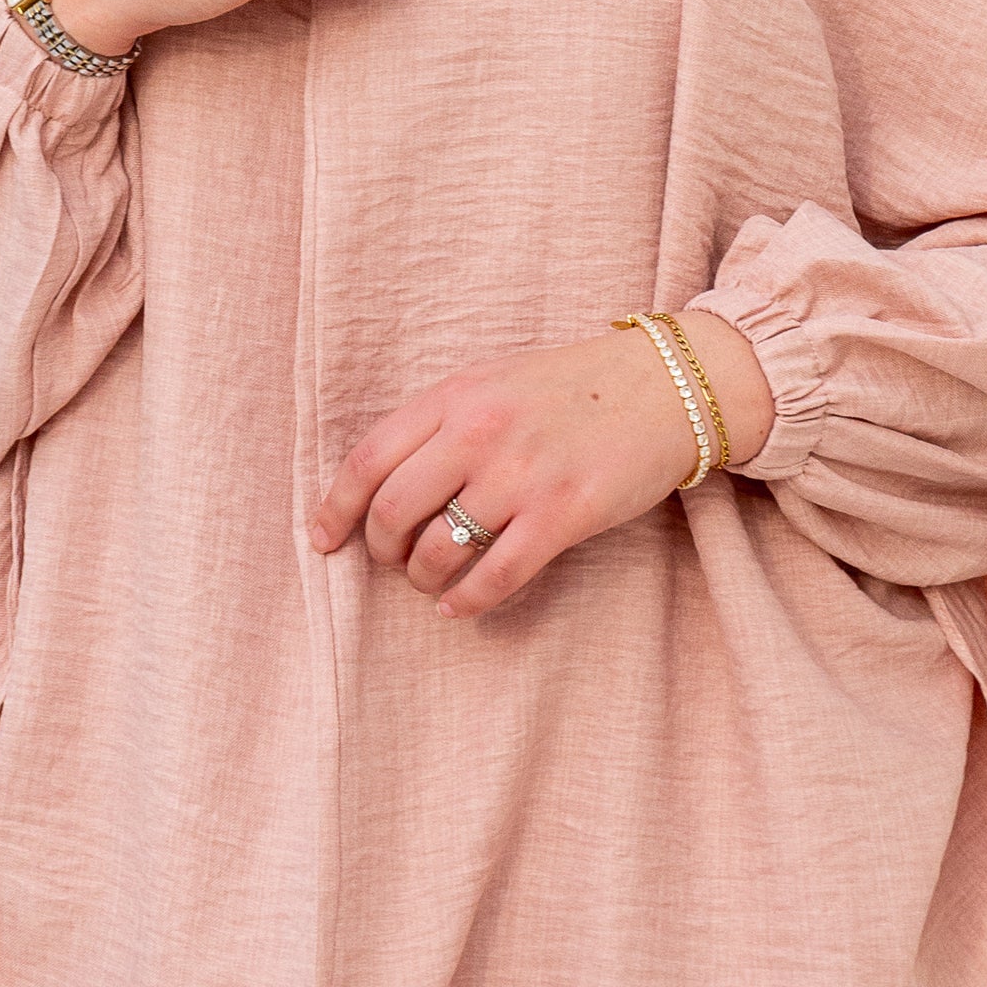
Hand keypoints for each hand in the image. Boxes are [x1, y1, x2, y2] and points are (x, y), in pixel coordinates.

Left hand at [310, 310, 774, 615]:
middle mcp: (480, 432)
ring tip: (432, 579)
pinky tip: (460, 604)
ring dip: (423, 577)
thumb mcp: (493, 382)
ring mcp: (522, 474)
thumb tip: (381, 484)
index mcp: (454, 394)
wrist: (663, 385)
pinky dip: (467, 601)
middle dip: (381, 550)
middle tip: (392, 561)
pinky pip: (496, 576)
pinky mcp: (564, 513)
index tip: (323, 540)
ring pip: (438, 550)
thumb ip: (440, 422)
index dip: (336, 509)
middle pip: (393, 512)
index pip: (368, 460)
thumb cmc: (569, 388)